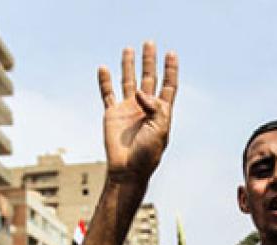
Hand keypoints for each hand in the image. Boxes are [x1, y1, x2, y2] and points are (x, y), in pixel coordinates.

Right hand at [99, 41, 177, 183]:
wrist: (128, 169)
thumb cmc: (148, 153)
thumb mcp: (160, 130)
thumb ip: (155, 108)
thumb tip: (140, 92)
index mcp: (161, 112)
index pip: (168, 86)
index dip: (170, 70)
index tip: (171, 54)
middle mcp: (145, 107)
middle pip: (148, 78)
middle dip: (149, 61)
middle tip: (150, 43)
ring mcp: (128, 109)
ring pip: (128, 81)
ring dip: (129, 65)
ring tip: (129, 49)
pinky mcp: (112, 114)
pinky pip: (108, 94)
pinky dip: (105, 81)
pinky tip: (104, 69)